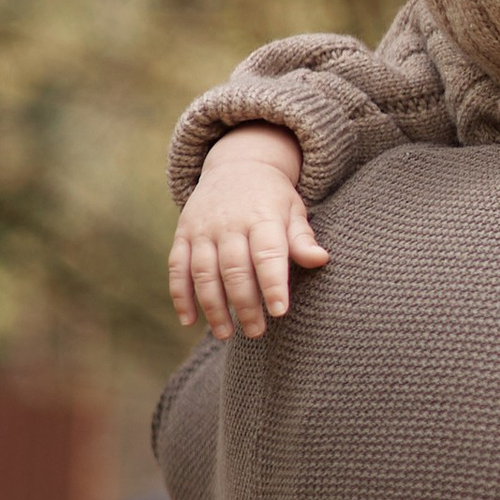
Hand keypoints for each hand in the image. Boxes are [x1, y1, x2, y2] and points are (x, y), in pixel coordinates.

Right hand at [171, 129, 325, 340]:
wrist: (238, 165)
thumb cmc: (273, 198)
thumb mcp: (293, 211)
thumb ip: (302, 239)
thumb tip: (322, 259)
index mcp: (262, 217)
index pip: (267, 254)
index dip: (272, 284)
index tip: (279, 312)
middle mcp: (229, 224)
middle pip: (234, 269)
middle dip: (244, 304)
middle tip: (257, 332)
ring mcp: (202, 229)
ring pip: (203, 272)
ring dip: (212, 306)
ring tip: (226, 334)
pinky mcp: (182, 234)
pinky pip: (176, 268)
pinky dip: (180, 295)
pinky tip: (189, 320)